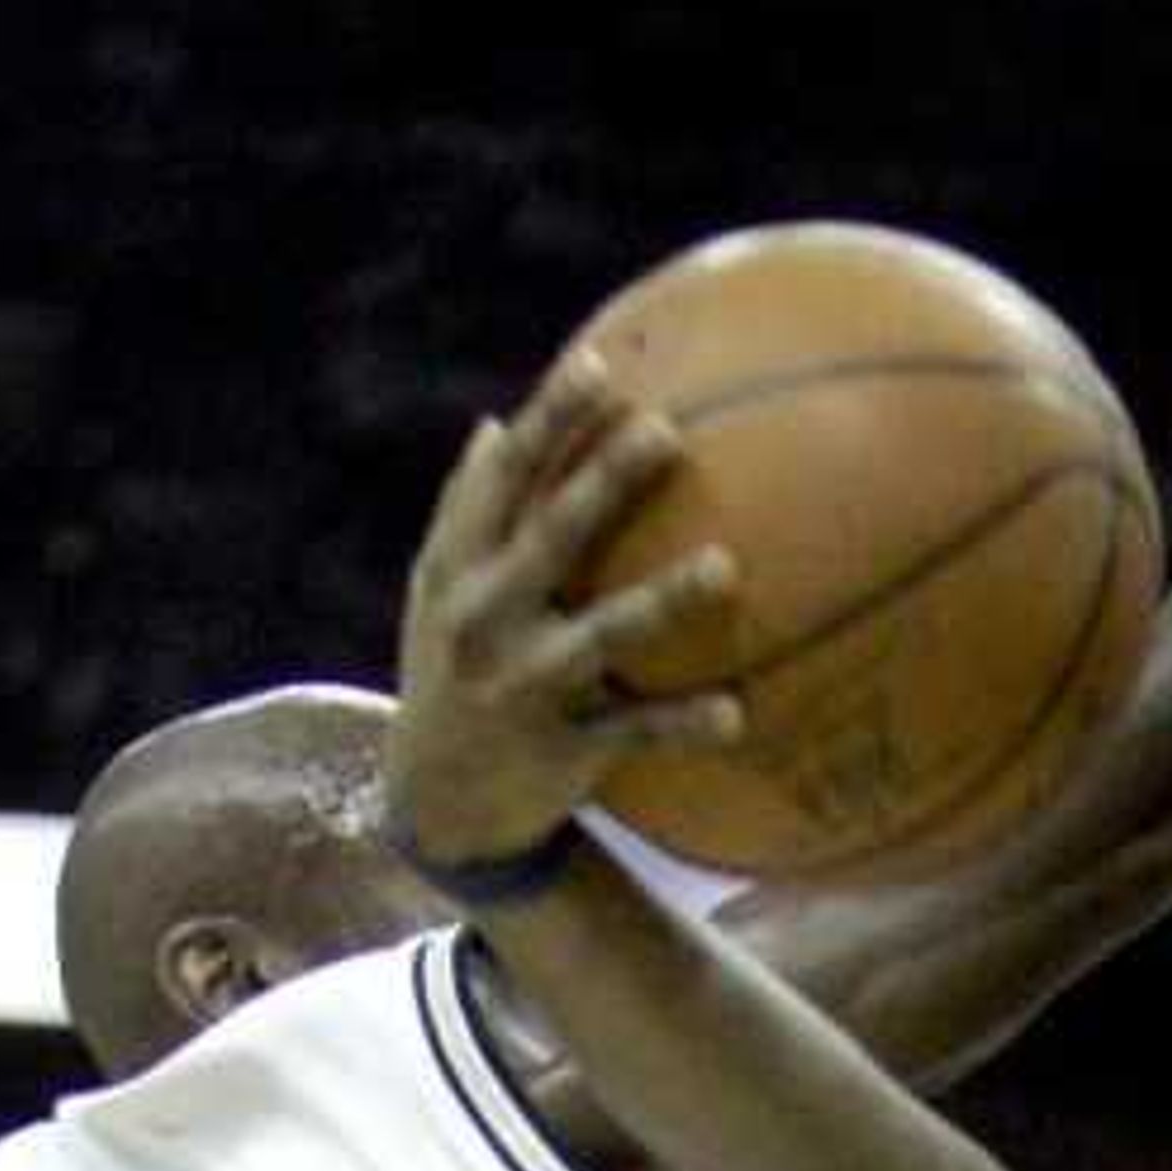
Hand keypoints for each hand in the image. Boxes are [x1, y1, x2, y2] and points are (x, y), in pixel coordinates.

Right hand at [390, 363, 748, 881]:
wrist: (433, 805)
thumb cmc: (447, 673)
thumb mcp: (436, 592)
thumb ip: (467, 512)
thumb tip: (498, 423)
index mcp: (458, 569)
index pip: (504, 480)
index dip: (550, 421)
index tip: (601, 366)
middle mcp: (483, 621)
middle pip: (550, 537)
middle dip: (604, 482)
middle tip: (667, 431)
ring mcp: (523, 688)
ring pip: (601, 636)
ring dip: (663, 601)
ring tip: (728, 565)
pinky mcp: (560, 754)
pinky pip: (633, 736)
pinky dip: (683, 725)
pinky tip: (738, 713)